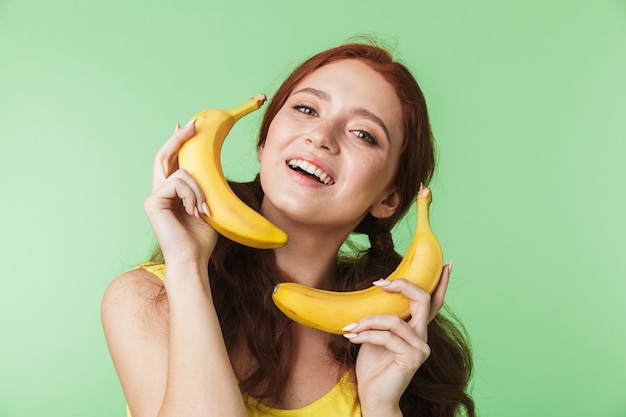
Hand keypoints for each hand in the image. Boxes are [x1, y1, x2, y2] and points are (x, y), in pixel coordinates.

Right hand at [143, 120, 218, 267]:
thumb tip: (208, 167)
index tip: (187, 126)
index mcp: (171, 193)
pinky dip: (193, 195)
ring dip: (199, 189)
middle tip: (194, 124)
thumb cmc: (202, 239)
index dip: (177, 142)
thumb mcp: (207, 206)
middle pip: (164, 156)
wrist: (193, 260)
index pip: (171, 162)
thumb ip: (203, 188)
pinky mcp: (153, 202)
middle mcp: (159, 192)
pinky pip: (178, 182)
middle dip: (179, 138)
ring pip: (180, 172)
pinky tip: (195, 212)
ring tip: (204, 210)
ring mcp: (154, 196)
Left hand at [344, 263, 451, 414]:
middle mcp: (423, 336)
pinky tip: (352, 338)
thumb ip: (384, 317)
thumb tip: (378, 291)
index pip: (433, 302)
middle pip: (422, 300)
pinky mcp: (411, 358)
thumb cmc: (373, 365)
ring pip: (394, 320)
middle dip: (401, 286)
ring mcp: (420, 348)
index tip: (447, 264)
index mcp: (417, 329)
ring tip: (350, 327)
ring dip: (368, 321)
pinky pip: (386, 337)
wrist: (373, 396)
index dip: (441, 283)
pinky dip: (365, 335)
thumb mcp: (377, 334)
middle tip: (378, 283)